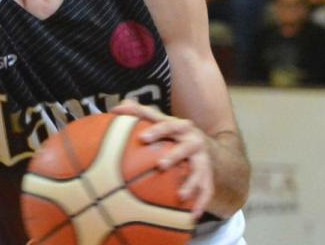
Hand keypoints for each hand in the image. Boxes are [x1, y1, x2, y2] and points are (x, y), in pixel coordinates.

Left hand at [111, 100, 213, 218]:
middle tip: (160, 165)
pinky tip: (192, 216)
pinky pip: (207, 191)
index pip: (168, 126)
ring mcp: (203, 160)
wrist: (206, 146)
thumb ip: (140, 113)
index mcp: (181, 127)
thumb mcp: (161, 120)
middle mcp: (194, 142)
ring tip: (181, 195)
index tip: (143, 138)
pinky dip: (201, 204)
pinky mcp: (208, 176)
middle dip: (174, 155)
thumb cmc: (173, 133)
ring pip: (200, 172)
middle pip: (186, 148)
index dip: (157, 131)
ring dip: (192, 183)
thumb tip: (116, 107)